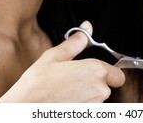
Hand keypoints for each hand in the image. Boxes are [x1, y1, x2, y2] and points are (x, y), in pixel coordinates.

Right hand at [0, 21, 124, 101]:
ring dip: (86, 95)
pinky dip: (80, 105)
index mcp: (95, 71)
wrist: (24, 109)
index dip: (109, 72)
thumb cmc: (36, 85)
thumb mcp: (54, 56)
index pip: (118, 75)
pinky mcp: (86, 116)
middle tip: (72, 79)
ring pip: (97, 99)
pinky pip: (89, 109)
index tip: (95, 72)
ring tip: (65, 90)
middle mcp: (100, 91)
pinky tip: (64, 101)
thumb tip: (86, 28)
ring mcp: (94, 107)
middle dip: (94, 83)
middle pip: (107, 87)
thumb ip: (75, 43)